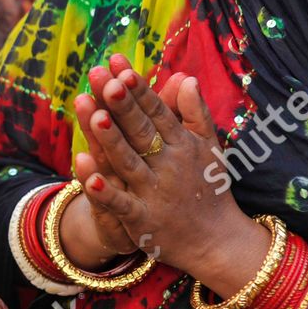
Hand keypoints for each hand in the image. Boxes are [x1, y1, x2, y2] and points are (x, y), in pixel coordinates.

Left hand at [71, 59, 266, 289]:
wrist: (219, 242)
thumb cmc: (209, 188)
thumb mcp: (209, 148)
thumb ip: (194, 114)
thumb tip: (185, 77)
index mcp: (182, 145)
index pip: (156, 112)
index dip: (138, 89)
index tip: (120, 66)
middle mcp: (169, 166)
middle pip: (141, 131)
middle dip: (122, 105)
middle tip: (103, 78)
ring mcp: (154, 193)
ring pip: (128, 163)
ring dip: (111, 140)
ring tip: (94, 115)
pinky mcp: (142, 220)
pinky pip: (122, 205)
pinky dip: (106, 193)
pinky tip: (88, 178)